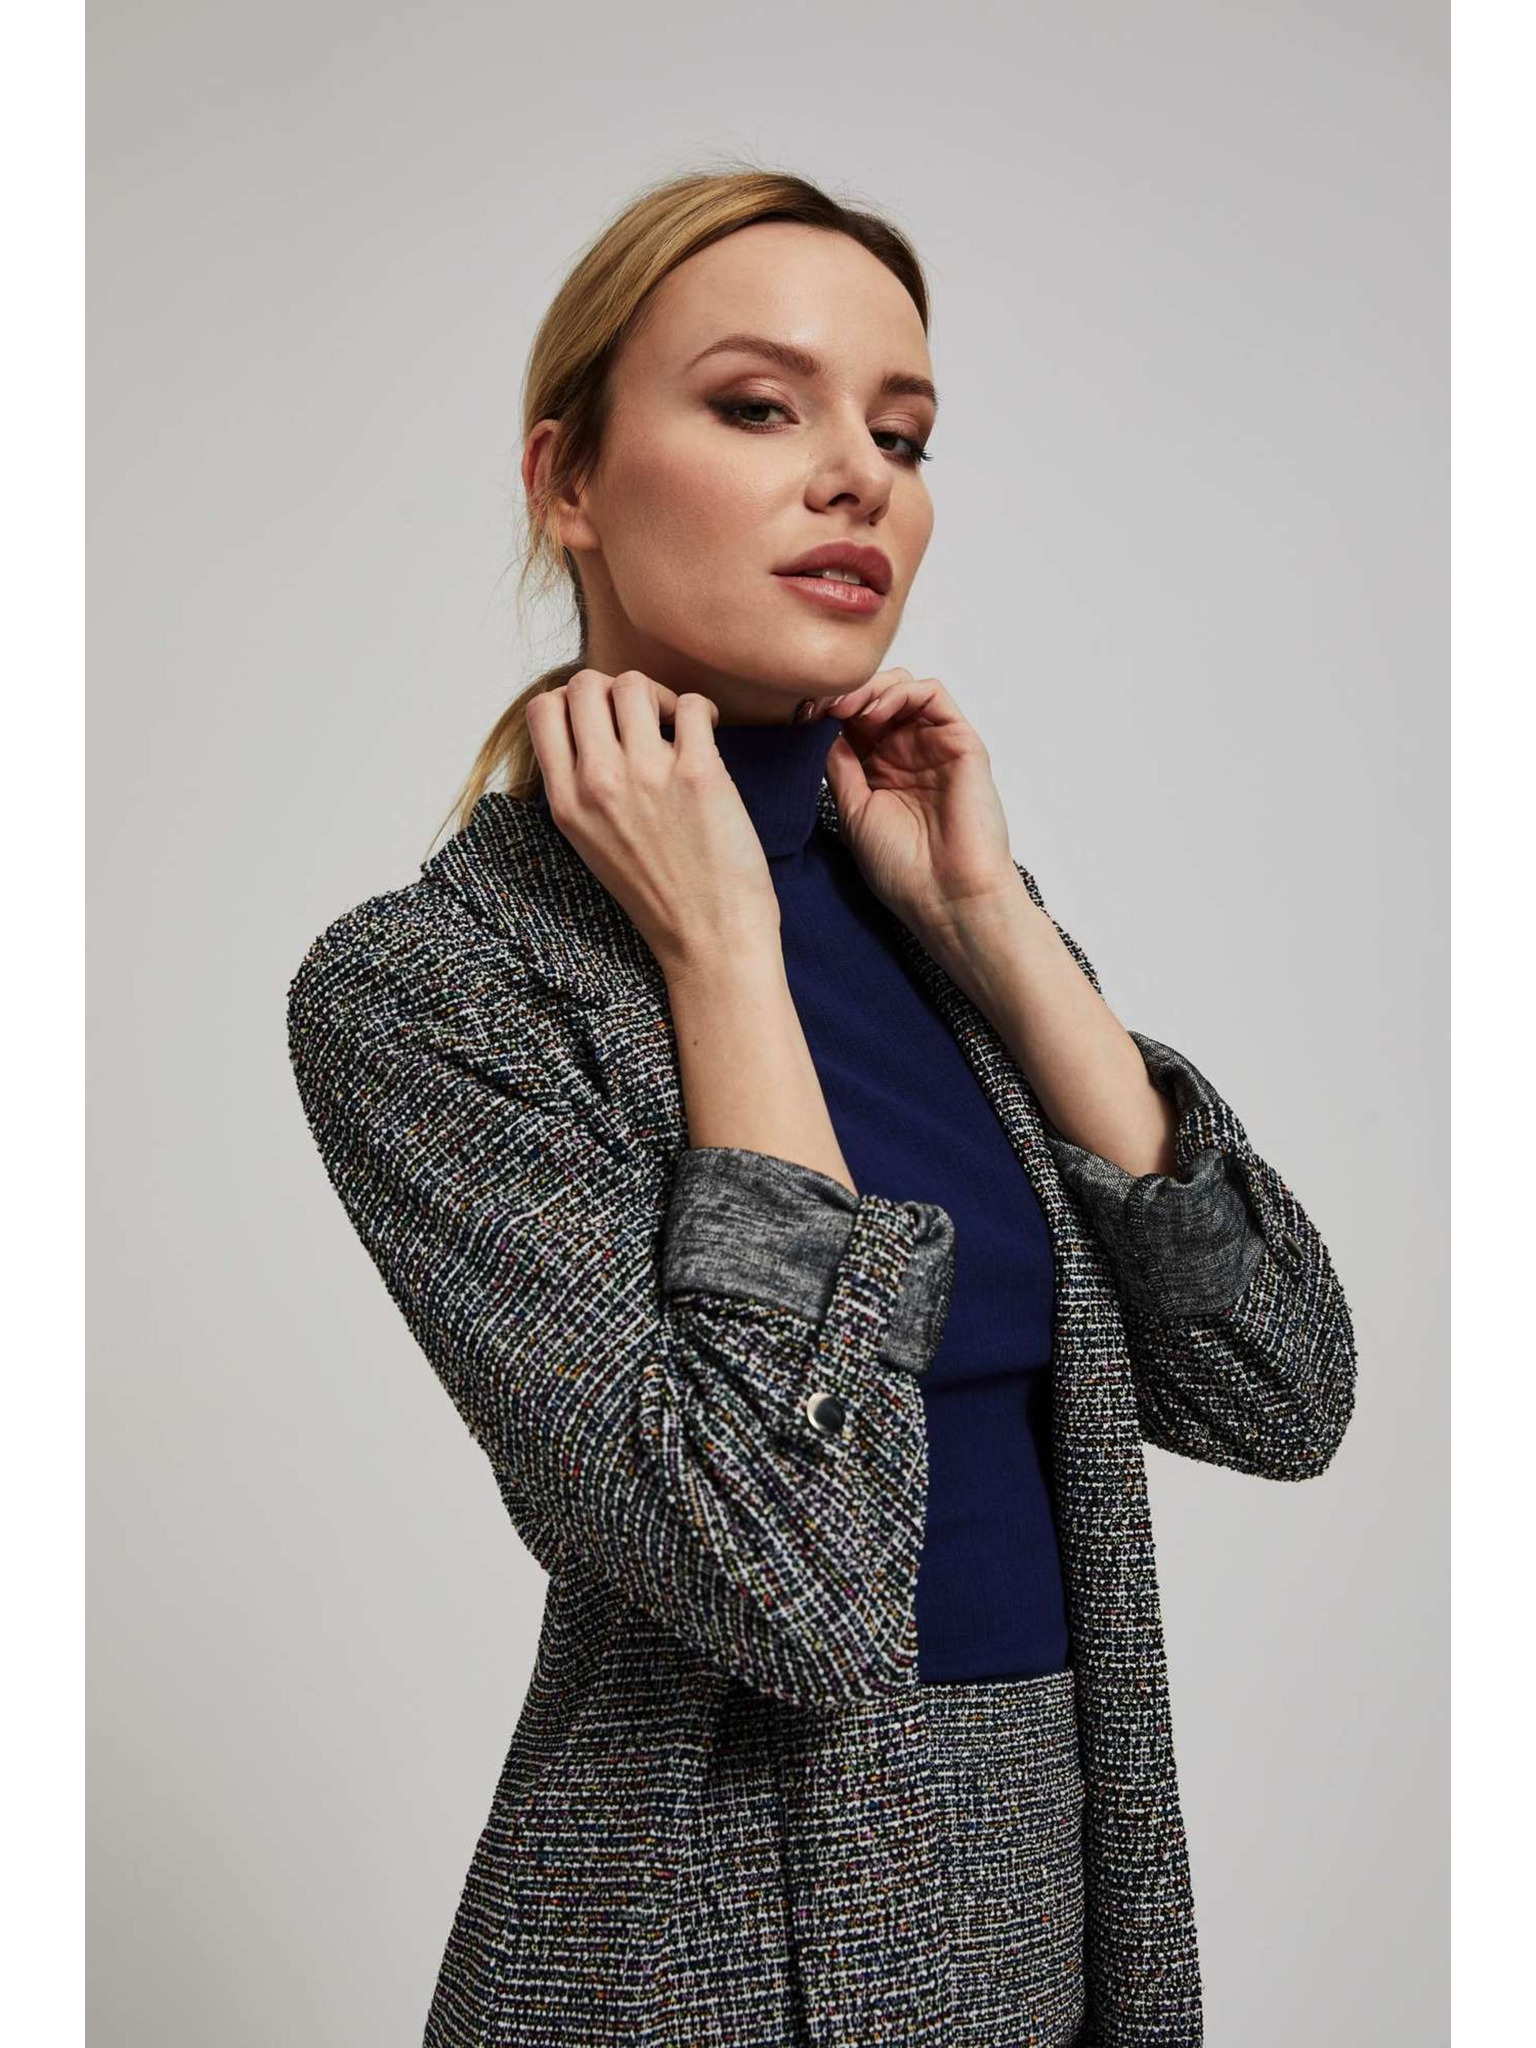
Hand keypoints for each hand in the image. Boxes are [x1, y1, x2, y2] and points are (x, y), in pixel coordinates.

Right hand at [526, 669, 782, 978]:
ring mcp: (645, 775)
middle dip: (615, 690)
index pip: (543, 710)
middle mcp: (597, 783)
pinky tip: (708, 734)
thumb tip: (595, 726)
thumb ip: (582, 787)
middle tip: (644, 719)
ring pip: (634, 684)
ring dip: (659, 696)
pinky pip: (691, 704)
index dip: (574, 700)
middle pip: (585, 685)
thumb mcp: (592, 844)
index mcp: (566, 803)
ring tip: (677, 725)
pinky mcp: (697, 774)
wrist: (708, 940)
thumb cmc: (659, 896)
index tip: (603, 720)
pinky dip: (701, 709)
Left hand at [818, 669, 1021, 934]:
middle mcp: (908, 755)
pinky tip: (877, 711)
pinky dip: (902, 691)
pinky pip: (933, 695)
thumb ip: (840, 767)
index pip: (853, 722)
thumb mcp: (853, 811)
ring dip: (871, 687)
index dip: (827, 711)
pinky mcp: (961, 741)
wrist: (947, 895)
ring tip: (847, 707)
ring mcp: (934, 746)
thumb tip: (822, 728)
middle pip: (876, 698)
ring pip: (903, 688)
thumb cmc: (903, 868)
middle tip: (822, 704)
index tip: (801, 714)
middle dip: (846, 693)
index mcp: (880, 772)